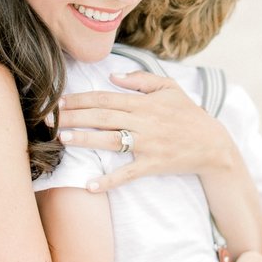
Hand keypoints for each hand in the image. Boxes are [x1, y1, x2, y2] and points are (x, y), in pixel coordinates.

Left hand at [57, 70, 235, 190]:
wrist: (213, 144)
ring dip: (85, 139)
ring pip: (111, 140)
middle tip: (49, 118)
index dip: (81, 99)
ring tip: (63, 138)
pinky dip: (108, 180)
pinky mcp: (152, 164)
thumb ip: (141, 80)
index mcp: (144, 103)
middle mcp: (143, 121)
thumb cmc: (188, 115)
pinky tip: (89, 185)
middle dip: (73, 116)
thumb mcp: (169, 88)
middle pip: (102, 116)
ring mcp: (147, 144)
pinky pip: (127, 173)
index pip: (105, 98)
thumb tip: (112, 75)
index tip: (59, 101)